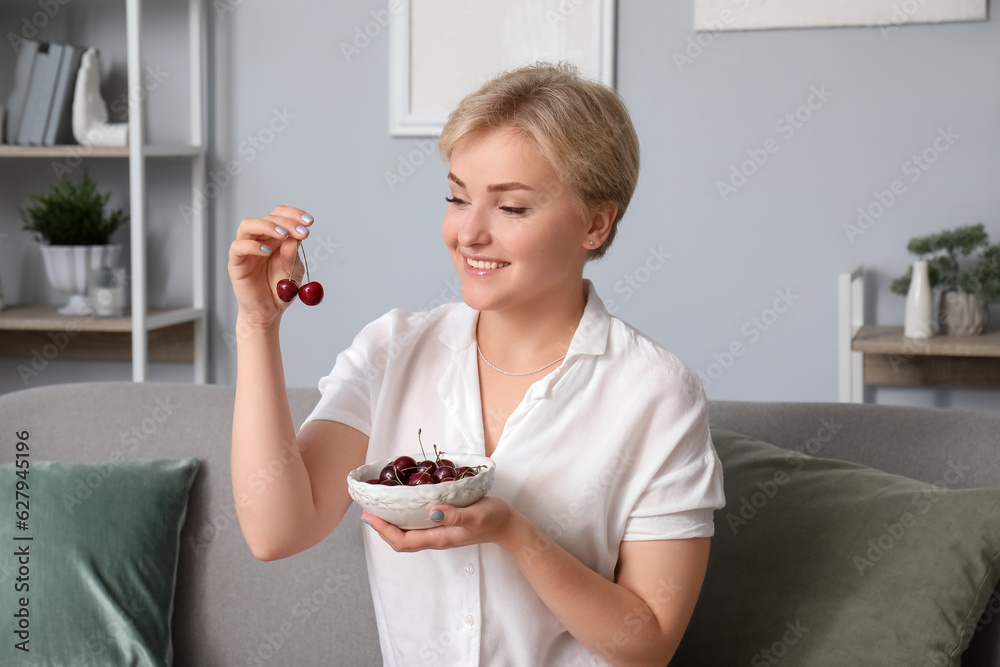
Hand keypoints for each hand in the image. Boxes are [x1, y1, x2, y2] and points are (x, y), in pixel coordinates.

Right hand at [228, 205, 313, 326]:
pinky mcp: (236, 263)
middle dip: (287, 222)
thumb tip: (292, 238)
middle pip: (267, 218)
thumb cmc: (281, 290)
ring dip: (267, 226)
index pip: (279, 216)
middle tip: (302, 232)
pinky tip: (266, 251)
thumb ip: (292, 256)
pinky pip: (238, 247)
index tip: (309, 221)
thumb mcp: (293, 271)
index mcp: (275, 238)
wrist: (269, 312)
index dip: (293, 214)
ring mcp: (246, 250)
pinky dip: (252, 246)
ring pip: (248, 225)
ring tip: (283, 234)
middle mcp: (260, 240)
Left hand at [362, 497, 518, 551]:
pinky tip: (402, 505)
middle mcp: (435, 538)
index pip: (403, 541)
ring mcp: (438, 533)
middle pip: (400, 540)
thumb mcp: (476, 514)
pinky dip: (404, 518)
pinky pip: (417, 527)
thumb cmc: (492, 519)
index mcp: (440, 537)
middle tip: (368, 511)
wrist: (507, 526)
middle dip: (381, 528)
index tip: (370, 516)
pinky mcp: (443, 525)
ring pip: (407, 534)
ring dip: (390, 524)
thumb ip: (455, 514)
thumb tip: (431, 512)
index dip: (384, 531)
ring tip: (379, 508)